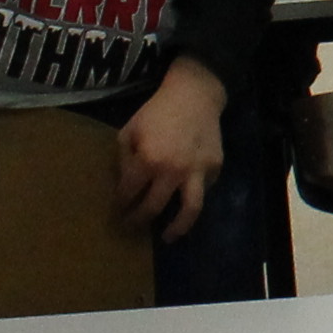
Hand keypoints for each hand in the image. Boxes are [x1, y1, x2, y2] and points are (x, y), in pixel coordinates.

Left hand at [110, 56, 228, 238]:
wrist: (195, 95)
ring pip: (190, 210)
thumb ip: (124, 160)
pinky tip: (185, 197)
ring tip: (168, 237)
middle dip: (139, 221)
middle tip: (133, 227)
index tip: (117, 212)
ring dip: (177, 228)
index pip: (129, 195)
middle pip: (153, 208)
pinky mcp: (215, 167)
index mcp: (148, 161)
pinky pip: (204, 189)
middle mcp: (173, 171)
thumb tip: (124, 185)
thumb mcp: (129, 131)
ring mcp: (198, 171)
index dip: (120, 206)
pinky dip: (193, 196)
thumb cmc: (156, 112)